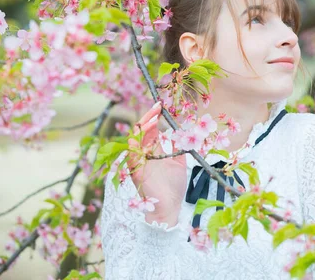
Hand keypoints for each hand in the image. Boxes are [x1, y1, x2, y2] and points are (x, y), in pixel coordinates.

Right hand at [127, 101, 186, 226]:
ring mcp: (140, 163)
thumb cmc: (173, 187)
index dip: (154, 117)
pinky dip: (133, 148)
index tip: (161, 106)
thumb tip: (182, 132)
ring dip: (144, 129)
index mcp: (153, 151)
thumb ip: (178, 148)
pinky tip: (138, 139)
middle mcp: (145, 155)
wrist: (170, 208)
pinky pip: (131, 158)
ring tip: (153, 119)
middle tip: (157, 107)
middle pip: (142, 131)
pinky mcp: (137, 173)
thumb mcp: (179, 163)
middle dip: (149, 118)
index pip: (151, 130)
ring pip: (135, 141)